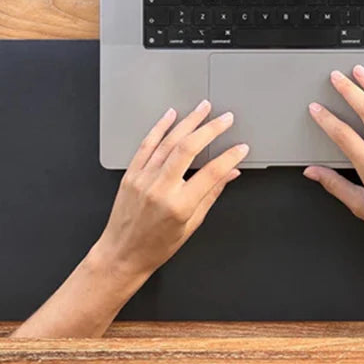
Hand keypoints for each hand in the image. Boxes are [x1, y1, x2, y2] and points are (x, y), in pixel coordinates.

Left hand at [94, 100, 248, 279]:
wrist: (123, 253)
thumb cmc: (156, 246)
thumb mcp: (191, 225)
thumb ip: (210, 195)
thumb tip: (228, 175)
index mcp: (179, 206)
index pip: (211, 174)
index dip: (229, 158)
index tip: (240, 148)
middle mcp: (160, 189)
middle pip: (188, 149)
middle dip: (210, 129)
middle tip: (225, 118)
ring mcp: (143, 179)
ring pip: (168, 142)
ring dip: (188, 122)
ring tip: (203, 109)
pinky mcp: (131, 174)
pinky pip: (147, 145)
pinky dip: (160, 128)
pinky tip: (171, 116)